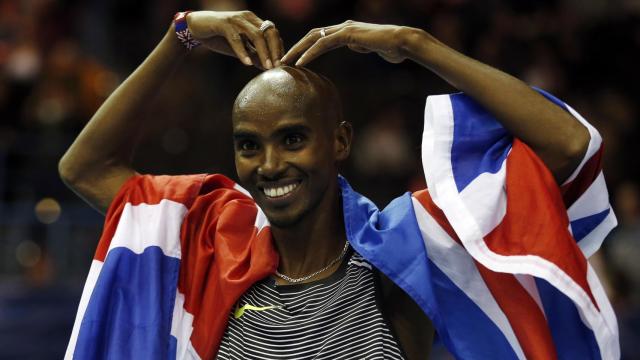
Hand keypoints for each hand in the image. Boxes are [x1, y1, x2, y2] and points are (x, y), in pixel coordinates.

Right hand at [186, 11, 283, 68]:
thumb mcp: (240, 48)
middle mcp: (248, 17)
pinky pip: (236, 39)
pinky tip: (247, 63)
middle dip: (275, 50)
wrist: (196, 28)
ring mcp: (236, 19)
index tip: (281, 64)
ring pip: (256, 35)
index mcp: (254, 21)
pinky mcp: (224, 24)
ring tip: (266, 67)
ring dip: (263, 52)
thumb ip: (253, 54)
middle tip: (277, 67)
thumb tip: (267, 67)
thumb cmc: (220, 38)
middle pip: (268, 32)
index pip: (273, 33)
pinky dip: (242, 51)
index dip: (279, 48)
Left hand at [281, 21, 412, 65]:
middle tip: (282, 60)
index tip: (293, 59)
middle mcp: (342, 27)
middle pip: (312, 35)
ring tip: (285, 62)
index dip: (305, 47)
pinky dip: (310, 53)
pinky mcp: (348, 34)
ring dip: (297, 50)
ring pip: (314, 37)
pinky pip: (324, 44)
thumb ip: (359, 45)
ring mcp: (344, 28)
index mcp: (345, 30)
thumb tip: (354, 46)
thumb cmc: (390, 47)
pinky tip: (300, 63)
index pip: (319, 37)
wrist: (402, 42)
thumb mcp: (369, 47)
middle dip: (295, 47)